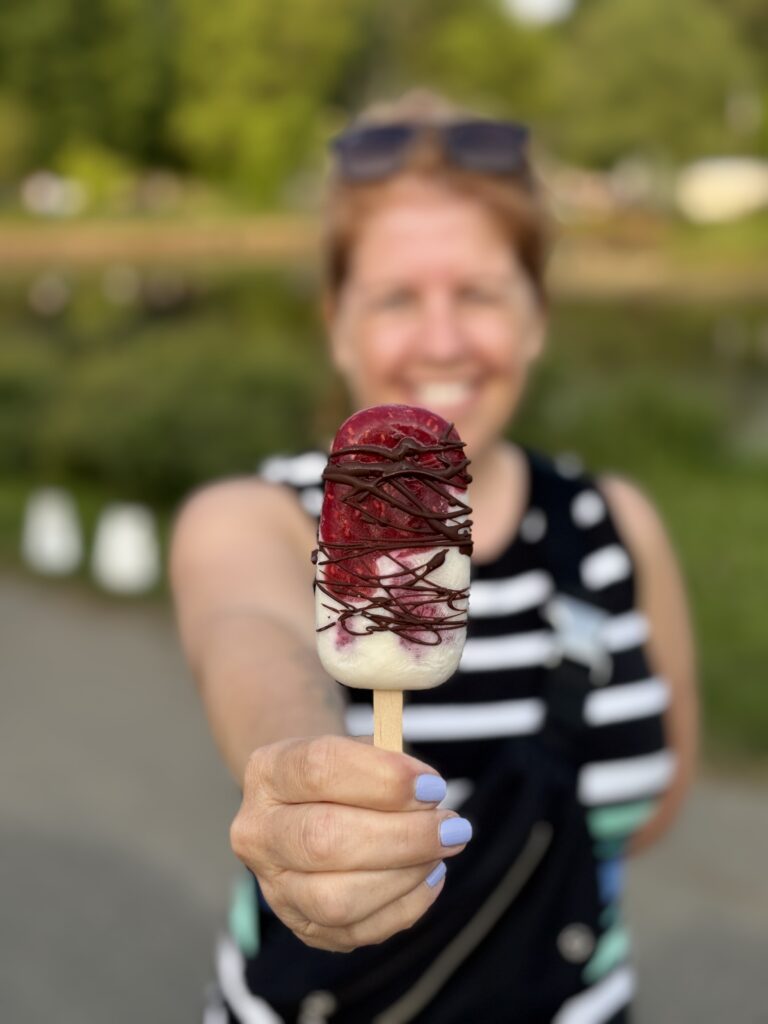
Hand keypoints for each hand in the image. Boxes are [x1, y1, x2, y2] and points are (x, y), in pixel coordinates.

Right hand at [230, 735, 471, 951]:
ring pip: (337, 898)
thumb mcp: (360, 745)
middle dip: (403, 836)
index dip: (384, 779)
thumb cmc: (344, 771)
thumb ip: (390, 758)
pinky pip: (356, 931)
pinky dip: (406, 906)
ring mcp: (275, 886)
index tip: (434, 786)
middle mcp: (258, 832)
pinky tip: (429, 875)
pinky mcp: (302, 925)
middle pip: (325, 840)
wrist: (308, 802)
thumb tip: (427, 791)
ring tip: (441, 849)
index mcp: (268, 771)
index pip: (319, 769)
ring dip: (405, 875)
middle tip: (451, 825)